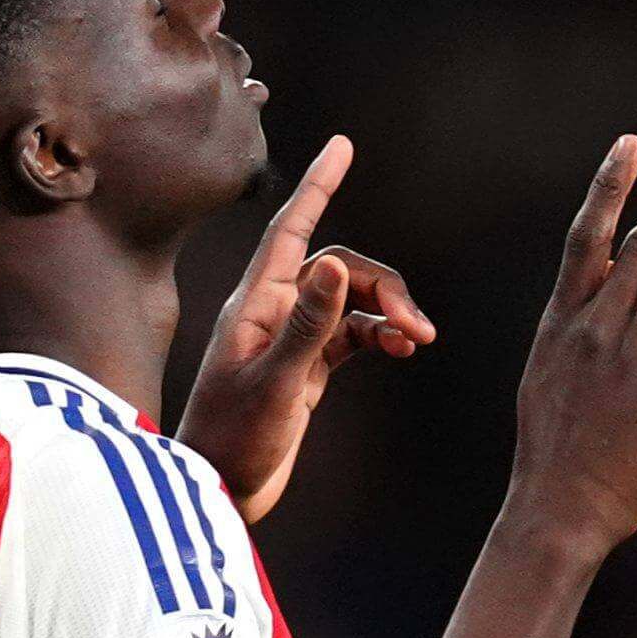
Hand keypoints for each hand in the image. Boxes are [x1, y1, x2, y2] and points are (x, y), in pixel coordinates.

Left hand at [176, 133, 434, 520]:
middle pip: (338, 269)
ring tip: (417, 340)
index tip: (343, 146)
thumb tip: (333, 264)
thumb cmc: (232, 440)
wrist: (219, 491)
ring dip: (387, 313)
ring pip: (351, 302)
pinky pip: (352, 335)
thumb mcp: (275, 382)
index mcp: (256, 303)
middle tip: (414, 324)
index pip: (291, 229)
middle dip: (381, 286)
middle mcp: (274, 312)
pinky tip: (401, 348)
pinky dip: (380, 335)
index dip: (318, 186)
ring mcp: (293, 340)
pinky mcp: (308, 369)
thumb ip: (308, 325)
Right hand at [501, 135, 636, 565]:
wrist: (558, 511)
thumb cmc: (557, 454)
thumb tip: (616, 313)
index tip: (631, 143)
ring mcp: (628, 359)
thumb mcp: (551, 379)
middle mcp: (595, 330)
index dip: (610, 184)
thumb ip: (581, 337)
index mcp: (564, 322)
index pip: (586, 237)